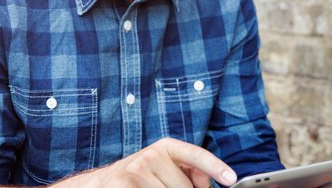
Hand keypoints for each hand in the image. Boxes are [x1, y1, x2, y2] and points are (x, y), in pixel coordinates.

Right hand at [53, 138, 236, 187]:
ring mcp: (136, 170)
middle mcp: (151, 154)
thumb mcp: (163, 168)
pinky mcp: (124, 185)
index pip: (195, 155)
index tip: (231, 178)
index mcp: (165, 147)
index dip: (215, 167)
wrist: (100, 184)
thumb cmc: (138, 178)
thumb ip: (186, 171)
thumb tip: (206, 183)